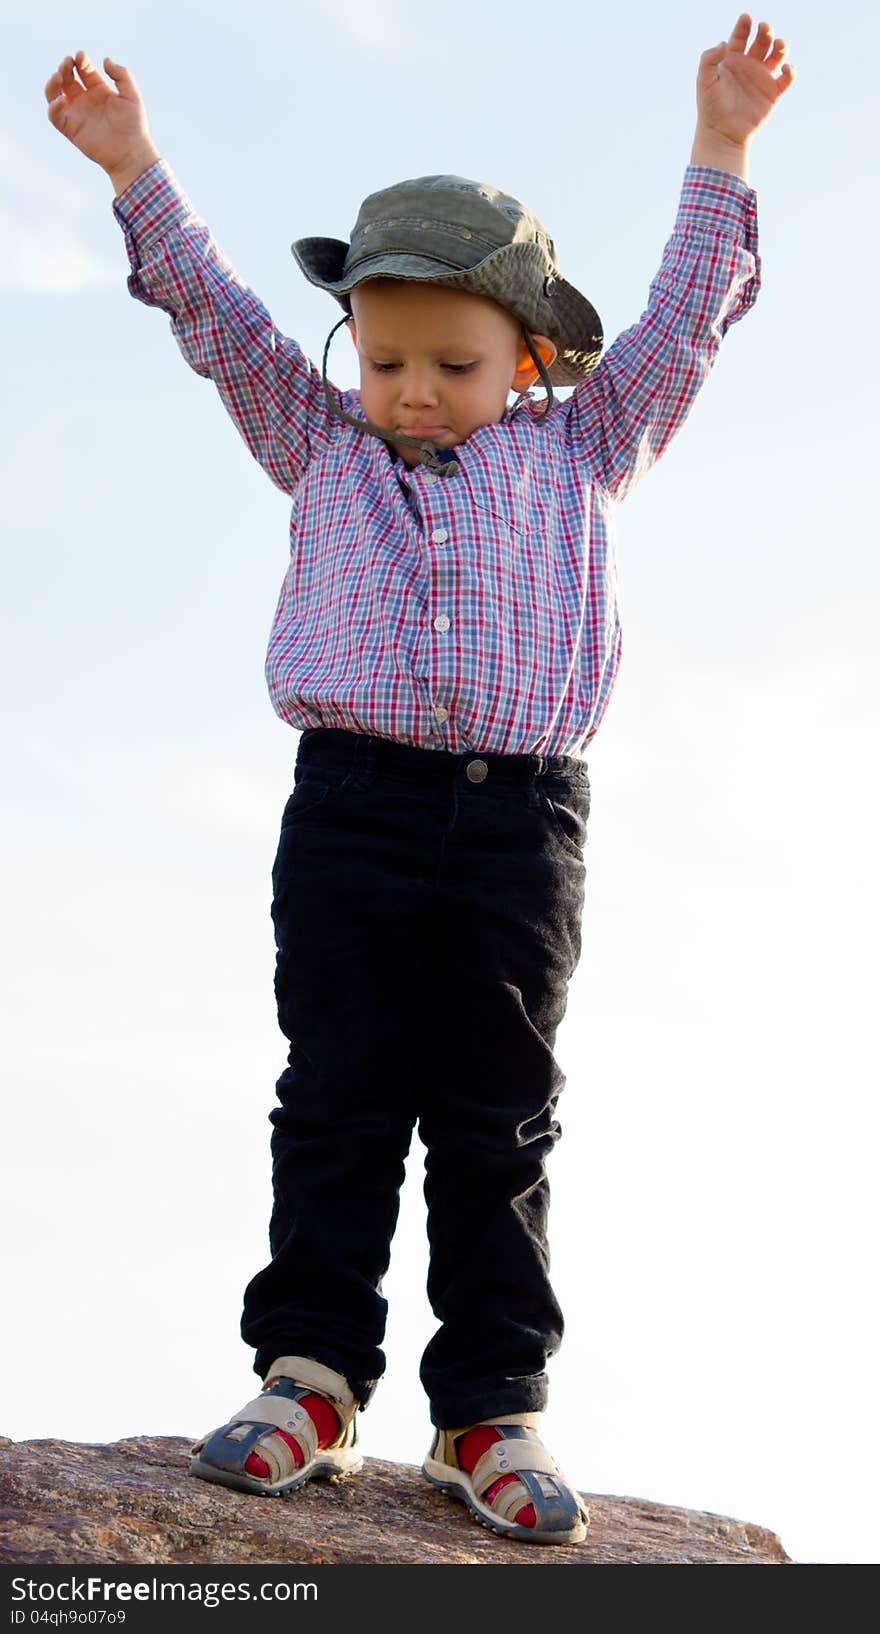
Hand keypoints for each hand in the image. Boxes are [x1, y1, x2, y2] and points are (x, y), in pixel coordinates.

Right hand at [45, 50, 157, 176]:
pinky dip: (53, 106)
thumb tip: (105, 60)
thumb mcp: (131, 95)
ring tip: (58, 75)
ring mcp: (77, 114)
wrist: (131, 152)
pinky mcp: (70, 129)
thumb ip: (121, 75)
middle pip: (67, 78)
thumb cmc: (134, 125)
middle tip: (68, 62)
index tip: (81, 56)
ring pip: (55, 94)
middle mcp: (86, 100)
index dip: (80, 60)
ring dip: (53, 83)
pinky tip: (61, 99)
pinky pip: (54, 116)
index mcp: (99, 90)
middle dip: (65, 67)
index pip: (83, 69)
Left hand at [696, 15, 795, 146]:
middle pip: (762, 41)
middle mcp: (749, 66)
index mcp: (732, 60)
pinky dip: (790, 71)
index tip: (746, 17)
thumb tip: (724, 43)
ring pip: (777, 55)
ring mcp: (762, 78)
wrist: (722, 134)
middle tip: (764, 28)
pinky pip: (787, 78)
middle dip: (765, 31)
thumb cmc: (710, 108)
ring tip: (778, 44)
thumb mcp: (704, 81)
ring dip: (781, 46)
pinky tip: (785, 69)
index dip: (744, 25)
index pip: (740, 36)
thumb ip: (709, 59)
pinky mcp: (773, 93)